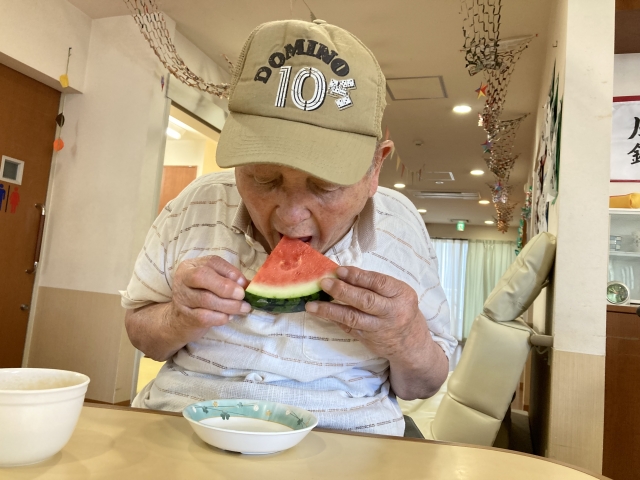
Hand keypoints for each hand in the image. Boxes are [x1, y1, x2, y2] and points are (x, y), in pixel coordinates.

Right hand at [168, 255, 250, 335]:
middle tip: (242, 296)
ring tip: (243, 308)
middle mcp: (183, 279)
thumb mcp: (212, 283)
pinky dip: (220, 317)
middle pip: (202, 277)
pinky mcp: (184, 317)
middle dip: (226, 287)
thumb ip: (229, 280)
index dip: (230, 272)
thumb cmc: (201, 297)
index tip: (244, 283)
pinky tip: (228, 317)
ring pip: (206, 299)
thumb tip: (250, 284)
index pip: (212, 262)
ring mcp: (181, 298)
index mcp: (191, 266)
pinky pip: (204, 317)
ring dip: (230, 305)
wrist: (178, 321)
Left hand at [305, 266, 428, 360]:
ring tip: (312, 305)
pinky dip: (334, 319)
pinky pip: (348, 328)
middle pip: (365, 300)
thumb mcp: (398, 293)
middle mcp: (392, 312)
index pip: (378, 282)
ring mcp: (379, 328)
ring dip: (330, 310)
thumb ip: (376, 284)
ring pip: (353, 318)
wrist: (411, 344)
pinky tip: (321, 313)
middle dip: (342, 291)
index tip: (339, 270)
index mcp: (401, 294)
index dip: (357, 276)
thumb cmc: (401, 310)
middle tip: (324, 283)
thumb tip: (344, 273)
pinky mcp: (368, 339)